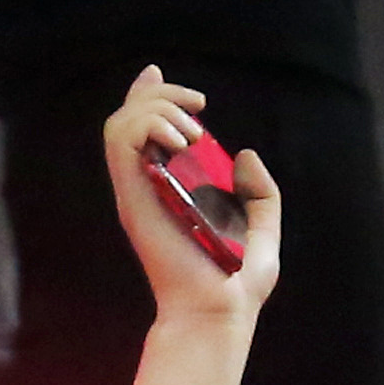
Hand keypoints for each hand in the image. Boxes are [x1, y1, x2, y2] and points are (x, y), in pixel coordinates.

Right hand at [99, 68, 281, 321]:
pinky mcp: (134, 198)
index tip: (159, 74)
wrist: (220, 310)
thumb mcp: (263, 227)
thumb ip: (259, 191)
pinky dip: (149, 125)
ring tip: (194, 132)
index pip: (143, 130)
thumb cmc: (239, 281)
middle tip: (199, 106)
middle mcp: (148, 186)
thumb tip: (244, 155)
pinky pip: (121, 142)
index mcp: (171, 189)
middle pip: (130, 117)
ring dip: (157, 109)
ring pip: (120, 123)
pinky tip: (185, 141)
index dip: (148, 95)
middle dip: (161, 95)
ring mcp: (138, 191)